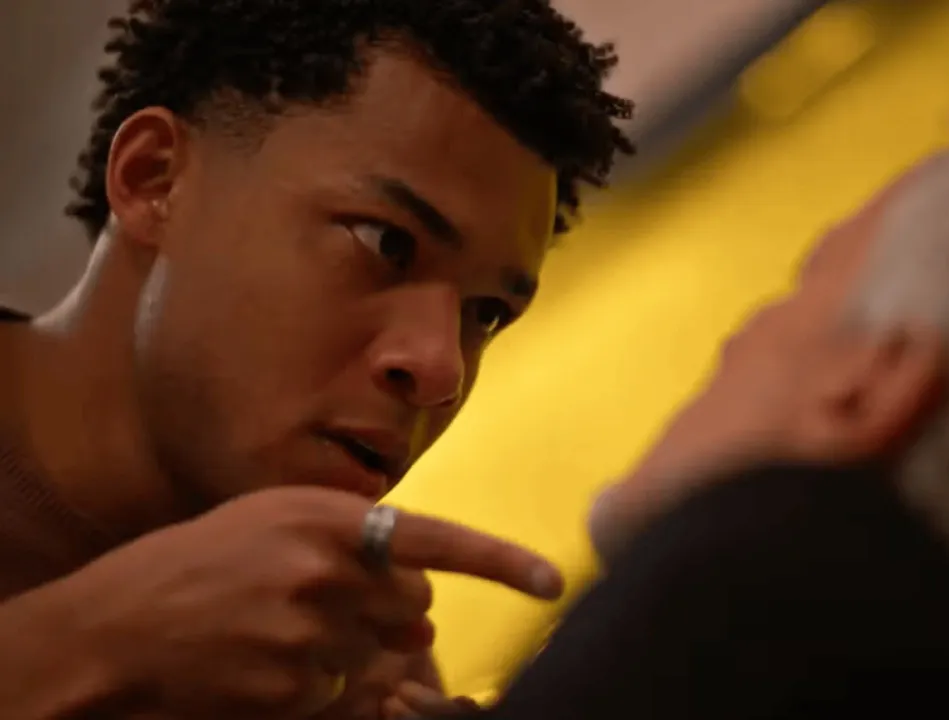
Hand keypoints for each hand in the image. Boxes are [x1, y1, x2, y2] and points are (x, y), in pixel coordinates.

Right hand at [47, 486, 562, 718]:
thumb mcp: (279, 518)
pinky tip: (270, 662)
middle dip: (389, 610)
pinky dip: (320, 686)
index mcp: (327, 516)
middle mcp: (325, 569)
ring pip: (382, 655)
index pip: (436, 539)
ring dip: (352, 651)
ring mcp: (309, 631)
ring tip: (286, 630)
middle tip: (329, 603)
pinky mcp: (292, 686)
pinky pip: (343, 694)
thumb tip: (423, 599)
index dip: (502, 562)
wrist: (122, 623)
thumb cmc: (208, 561)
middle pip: (416, 605)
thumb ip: (356, 538)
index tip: (552, 581)